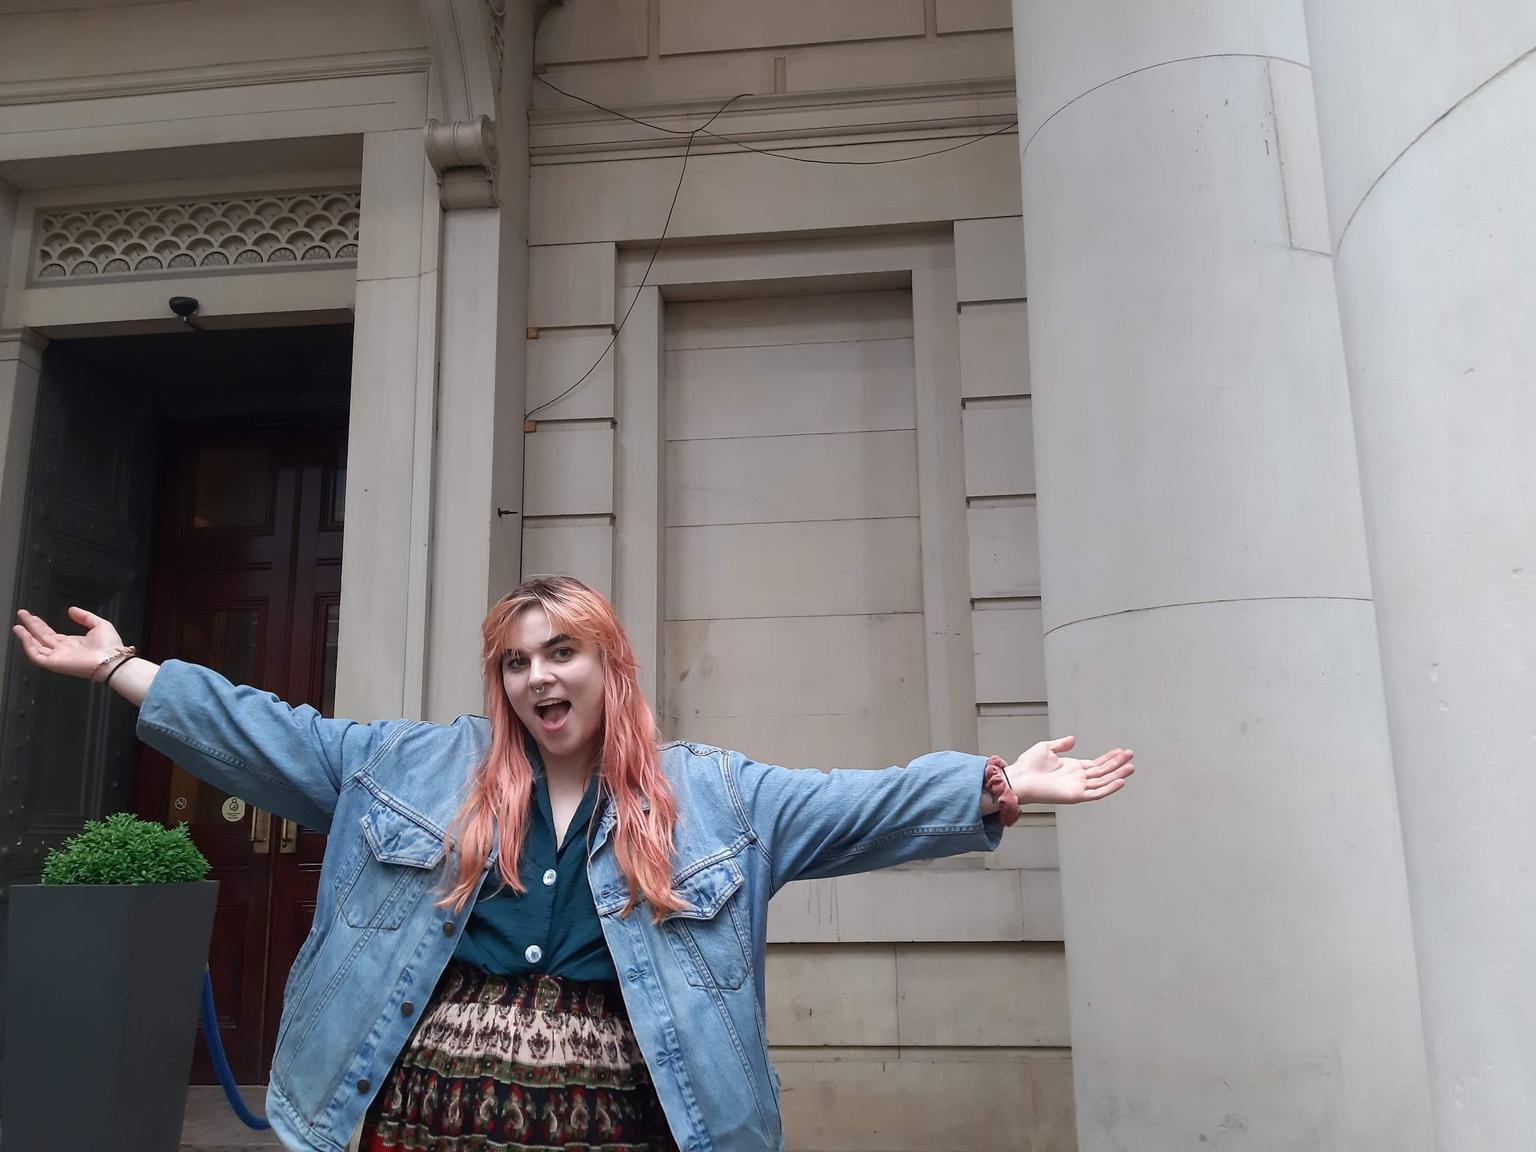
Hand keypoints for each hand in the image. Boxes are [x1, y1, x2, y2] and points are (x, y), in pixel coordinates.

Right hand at [12, 607, 126, 680]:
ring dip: (25, 636)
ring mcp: (57, 657)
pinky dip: (28, 646)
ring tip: (17, 626)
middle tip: (22, 614)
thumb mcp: (99, 625)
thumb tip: (71, 609)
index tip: (32, 616)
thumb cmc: (110, 646)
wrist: (112, 660)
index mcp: (72, 643)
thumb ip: (85, 616)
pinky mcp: (54, 663)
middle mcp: (63, 650)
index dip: (40, 625)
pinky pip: (36, 656)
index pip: (50, 634)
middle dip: (30, 626)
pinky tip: (24, 635)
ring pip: (36, 647)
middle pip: (41, 638)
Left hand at [1007, 736, 1134, 805]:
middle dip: (1117, 763)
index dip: (1109, 757)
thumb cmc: (1028, 765)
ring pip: (1103, 781)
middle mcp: (1077, 778)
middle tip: (1131, 755)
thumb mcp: (1046, 748)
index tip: (1121, 751)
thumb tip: (1073, 739)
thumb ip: (1061, 745)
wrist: (1019, 778)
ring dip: (1117, 774)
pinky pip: (1096, 793)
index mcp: (1072, 768)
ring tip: (1131, 766)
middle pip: (1103, 771)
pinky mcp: (1075, 796)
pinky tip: (1120, 781)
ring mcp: (1077, 787)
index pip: (1096, 763)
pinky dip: (1109, 788)